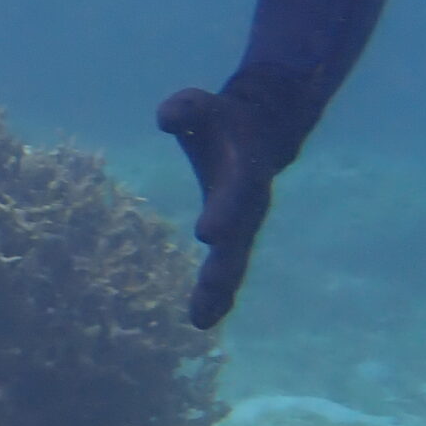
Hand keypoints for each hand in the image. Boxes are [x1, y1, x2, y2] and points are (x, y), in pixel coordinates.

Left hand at [155, 86, 283, 330]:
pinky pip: (227, 270)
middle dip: (222, 270)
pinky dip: (216, 295)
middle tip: (205, 296)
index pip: (232, 196)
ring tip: (200, 321)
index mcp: (242, 174)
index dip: (222, 213)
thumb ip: (183, 107)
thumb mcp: (199, 104)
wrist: (260, 131)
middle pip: (237, 242)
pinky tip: (202, 321)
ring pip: (234, 264)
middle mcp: (248, 206)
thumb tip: (165, 117)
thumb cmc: (219, 118)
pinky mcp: (235, 235)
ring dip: (218, 293)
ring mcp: (244, 224)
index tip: (206, 235)